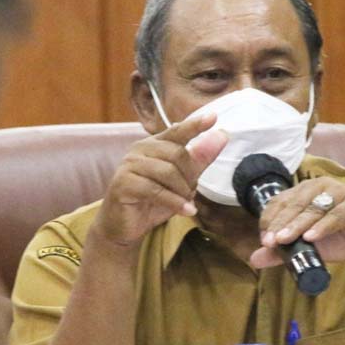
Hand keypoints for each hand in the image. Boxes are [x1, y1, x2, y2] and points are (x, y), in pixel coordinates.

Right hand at [93, 113, 226, 245]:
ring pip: (167, 172)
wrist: (124, 226)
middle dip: (189, 176)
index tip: (213, 117)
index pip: (177, 131)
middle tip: (190, 193)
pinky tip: (186, 210)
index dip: (195, 125)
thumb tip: (221, 136)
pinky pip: (156, 190)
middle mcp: (139, 149)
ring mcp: (129, 165)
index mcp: (153, 144)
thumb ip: (198, 160)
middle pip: (176, 154)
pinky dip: (175, 202)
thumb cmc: (152, 202)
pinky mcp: (123, 183)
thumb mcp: (181, 182)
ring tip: (186, 203)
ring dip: (182, 191)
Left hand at [249, 177, 344, 276]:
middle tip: (270, 242)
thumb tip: (254, 259)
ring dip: (297, 225)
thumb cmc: (338, 241)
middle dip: (280, 223)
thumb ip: (281, 253)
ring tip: (284, 240)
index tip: (264, 240)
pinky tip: (311, 237)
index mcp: (305, 191)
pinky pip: (336, 215)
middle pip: (294, 204)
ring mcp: (340, 194)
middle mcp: (321, 187)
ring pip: (313, 209)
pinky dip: (323, 226)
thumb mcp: (306, 248)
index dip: (270, 219)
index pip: (280, 201)